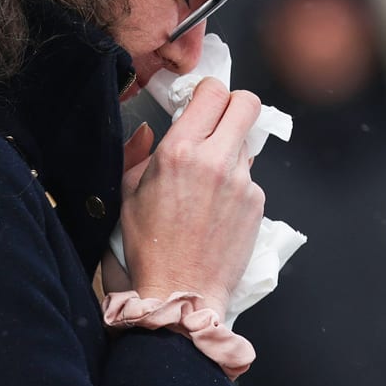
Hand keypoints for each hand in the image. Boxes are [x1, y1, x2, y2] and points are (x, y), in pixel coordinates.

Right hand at [117, 79, 264, 314]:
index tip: (200, 103)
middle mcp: (216, 161)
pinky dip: (236, 186)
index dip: (208, 93)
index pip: (213, 92)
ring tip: (209, 183)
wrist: (181, 293)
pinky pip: (250, 179)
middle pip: (247, 104)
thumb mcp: (128, 193)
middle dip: (234, 106)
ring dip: (231, 152)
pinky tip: (216, 209)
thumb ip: (137, 153)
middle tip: (219, 122)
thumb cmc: (148, 248)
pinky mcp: (257, 204)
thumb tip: (147, 131)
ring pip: (247, 144)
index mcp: (179, 151)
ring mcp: (243, 183)